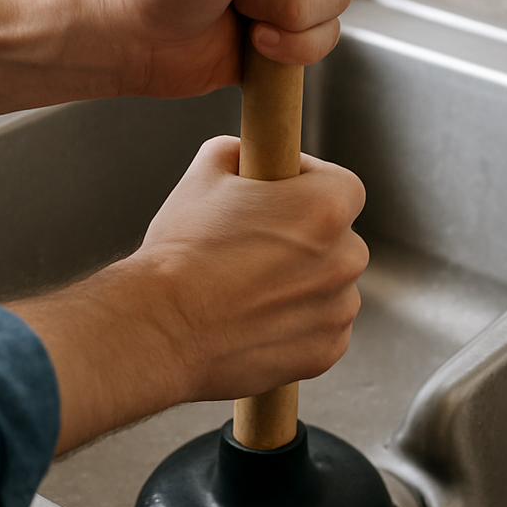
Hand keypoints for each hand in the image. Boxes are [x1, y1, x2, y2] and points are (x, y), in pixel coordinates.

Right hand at [9, 137, 367, 453]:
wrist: (160, 327)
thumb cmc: (181, 253)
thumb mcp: (205, 173)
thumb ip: (241, 154)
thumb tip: (247, 156)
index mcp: (326, 206)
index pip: (340, 185)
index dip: (307, 187)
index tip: (279, 196)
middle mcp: (346, 258)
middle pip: (337, 239)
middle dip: (304, 239)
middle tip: (255, 245)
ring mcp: (339, 310)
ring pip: (329, 286)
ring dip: (302, 284)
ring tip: (248, 287)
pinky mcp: (325, 352)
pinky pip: (321, 328)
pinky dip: (297, 325)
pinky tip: (254, 319)